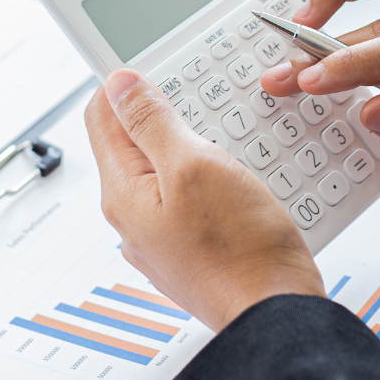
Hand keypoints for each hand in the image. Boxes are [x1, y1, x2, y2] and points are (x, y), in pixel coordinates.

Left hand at [85, 70, 323, 331]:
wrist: (277, 314)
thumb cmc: (241, 250)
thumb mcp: (195, 165)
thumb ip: (153, 122)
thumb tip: (121, 85)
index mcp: (123, 195)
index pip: (102, 117)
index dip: (125, 83)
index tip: (157, 65)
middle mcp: (134, 220)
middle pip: (135, 144)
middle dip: (168, 115)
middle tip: (204, 101)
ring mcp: (163, 240)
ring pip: (168, 173)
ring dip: (195, 148)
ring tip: (229, 141)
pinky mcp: (194, 252)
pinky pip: (193, 201)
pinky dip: (214, 181)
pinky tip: (242, 180)